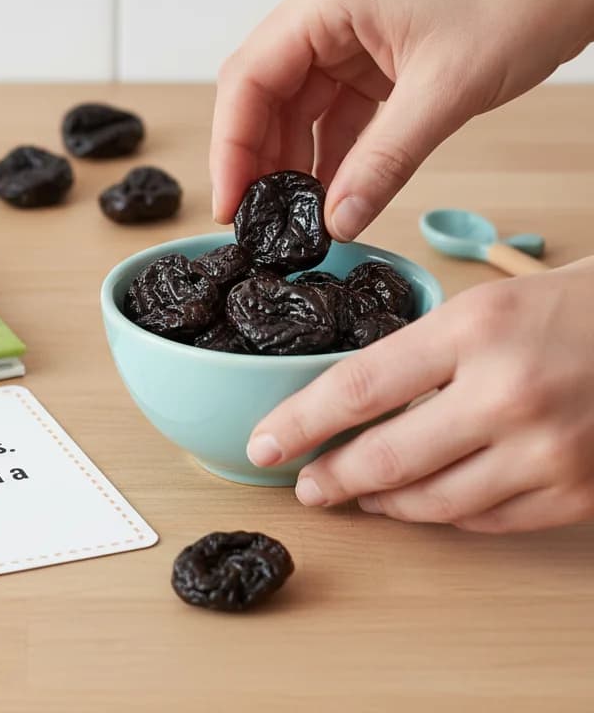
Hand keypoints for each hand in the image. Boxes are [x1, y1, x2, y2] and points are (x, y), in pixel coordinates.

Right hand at [210, 0, 593, 238]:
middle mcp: (324, 11)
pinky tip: (329, 192)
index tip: (232, 204)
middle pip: (262, 93)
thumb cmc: (519, 2)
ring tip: (293, 216)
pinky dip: (328, 152)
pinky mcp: (369, 56)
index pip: (249, 78)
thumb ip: (383, 162)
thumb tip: (338, 221)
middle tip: (259, 221)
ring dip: (292, 160)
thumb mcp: (446, 91)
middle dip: (257, 158)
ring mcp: (345, 33)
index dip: (232, 146)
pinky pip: (332, 111)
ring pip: (294, 106)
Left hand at [246, 259, 593, 532]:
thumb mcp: (482, 306)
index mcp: (474, 330)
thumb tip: (351, 402)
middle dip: (333, 478)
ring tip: (358, 495)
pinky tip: (422, 501)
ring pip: (435, 502)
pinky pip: (487, 521)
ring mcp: (547, 451)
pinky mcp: (578, 493)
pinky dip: (444, 514)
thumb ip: (419, 354)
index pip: (358, 387)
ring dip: (384, 503)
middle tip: (307, 486)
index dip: (300, 424)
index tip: (264, 444)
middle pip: (389, 457)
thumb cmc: (567, 308)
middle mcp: (508, 394)